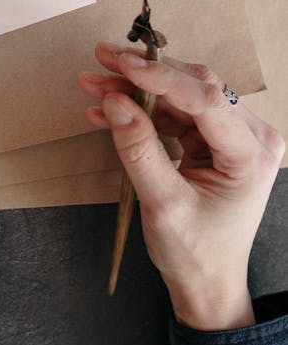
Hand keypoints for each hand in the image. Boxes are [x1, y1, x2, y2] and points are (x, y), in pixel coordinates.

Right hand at [78, 43, 284, 330]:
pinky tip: (107, 109)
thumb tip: (115, 101)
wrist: (207, 283)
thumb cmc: (194, 253)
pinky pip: (175, 112)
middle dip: (143, 75)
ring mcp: (233, 137)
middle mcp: (251, 137)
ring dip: (136, 89)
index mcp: (250, 154)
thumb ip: (138, 149)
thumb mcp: (162, 204)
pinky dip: (141, 109)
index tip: (122, 64)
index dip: (161, 76)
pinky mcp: (215, 140)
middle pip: (194, 88)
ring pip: (180, 95)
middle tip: (100, 61)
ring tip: (93, 84)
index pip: (206, 99)